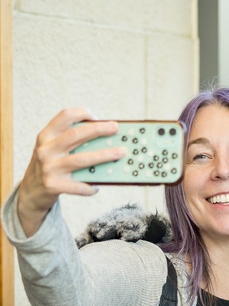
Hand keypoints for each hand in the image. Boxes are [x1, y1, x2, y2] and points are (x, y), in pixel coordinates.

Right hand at [17, 108, 124, 235]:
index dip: (81, 113)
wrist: (30, 192)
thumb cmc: (49, 167)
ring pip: (82, 159)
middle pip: (76, 135)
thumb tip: (104, 139)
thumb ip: (69, 142)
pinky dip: (92, 186)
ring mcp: (49, 168)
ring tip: (120, 152)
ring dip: (104, 155)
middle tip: (116, 128)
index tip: (97, 116)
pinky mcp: (54, 185)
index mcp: (46, 137)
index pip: (64, 117)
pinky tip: (98, 185)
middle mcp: (46, 150)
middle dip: (99, 130)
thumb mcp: (52, 149)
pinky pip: (80, 186)